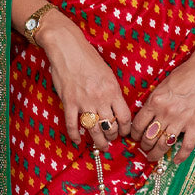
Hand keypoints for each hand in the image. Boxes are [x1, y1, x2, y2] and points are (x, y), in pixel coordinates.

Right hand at [36, 11, 131, 148]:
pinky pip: (72, 124)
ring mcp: (84, 102)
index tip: (124, 133)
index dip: (126, 129)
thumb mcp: (108, 74)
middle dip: (112, 137)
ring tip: (101, 146)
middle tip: (111, 140)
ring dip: (98, 141)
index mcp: (112, 90)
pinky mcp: (69, 102)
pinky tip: (77, 141)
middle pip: (110, 126)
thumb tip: (116, 108)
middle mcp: (100, 98)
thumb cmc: (88, 58)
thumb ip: (112, 91)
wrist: (68, 48)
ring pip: (94, 129)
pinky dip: (74, 135)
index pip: (125, 117)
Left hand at [131, 48, 194, 163]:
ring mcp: (181, 120)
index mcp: (154, 102)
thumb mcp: (162, 85)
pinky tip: (175, 161)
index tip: (135, 138)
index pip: (138, 125)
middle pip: (149, 137)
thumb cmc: (185, 74)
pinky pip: (186, 146)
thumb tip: (147, 116)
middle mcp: (165, 113)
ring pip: (163, 144)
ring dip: (156, 154)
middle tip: (144, 149)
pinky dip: (180, 156)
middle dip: (144, 147)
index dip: (135, 135)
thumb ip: (154, 101)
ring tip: (154, 157)